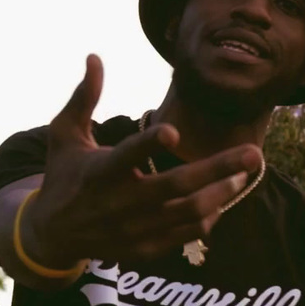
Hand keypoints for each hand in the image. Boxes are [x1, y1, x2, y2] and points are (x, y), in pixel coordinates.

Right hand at [24, 55, 264, 266]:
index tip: (173, 131)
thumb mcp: (64, 134)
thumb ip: (84, 98)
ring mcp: (133, 229)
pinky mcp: (143, 249)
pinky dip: (208, 217)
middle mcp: (118, 203)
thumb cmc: (63, 175)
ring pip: (188, 212)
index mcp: (99, 172)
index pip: (127, 156)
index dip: (149, 145)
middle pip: (176, 186)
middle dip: (218, 169)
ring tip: (244, 173)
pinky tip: (221, 198)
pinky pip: (186, 234)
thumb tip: (95, 56)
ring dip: (221, 192)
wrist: (52, 234)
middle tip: (252, 153)